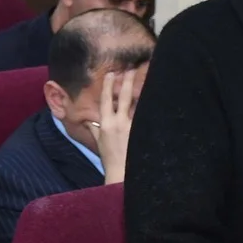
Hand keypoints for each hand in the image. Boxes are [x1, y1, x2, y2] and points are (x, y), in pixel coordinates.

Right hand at [93, 68, 140, 184]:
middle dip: (127, 82)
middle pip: (124, 97)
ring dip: (140, 91)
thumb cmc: (109, 159)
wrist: (122, 172)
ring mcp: (132, 126)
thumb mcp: (98, 143)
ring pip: (137, 104)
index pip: (106, 99)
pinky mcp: (142, 131)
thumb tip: (86, 123)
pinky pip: (145, 115)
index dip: (108, 85)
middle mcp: (118, 122)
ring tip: (146, 79)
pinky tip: (155, 99)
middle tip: (132, 69)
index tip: (112, 73)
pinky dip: (148, 107)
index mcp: (105, 123)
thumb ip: (93, 131)